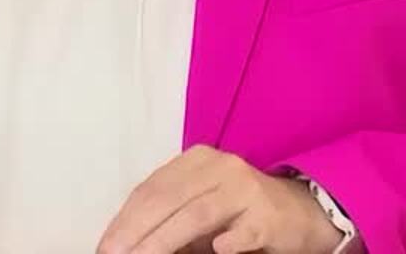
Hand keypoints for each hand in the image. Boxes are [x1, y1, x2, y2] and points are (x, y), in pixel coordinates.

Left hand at [96, 144, 346, 253]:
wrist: (300, 213)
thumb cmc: (239, 212)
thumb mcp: (199, 207)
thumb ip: (167, 217)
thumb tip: (124, 243)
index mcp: (196, 160)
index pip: (151, 188)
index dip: (124, 219)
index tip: (104, 246)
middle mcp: (220, 167)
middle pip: (168, 199)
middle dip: (136, 231)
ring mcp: (246, 189)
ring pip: (197, 214)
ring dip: (164, 241)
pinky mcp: (268, 216)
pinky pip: (243, 231)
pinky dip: (228, 241)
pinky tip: (215, 250)